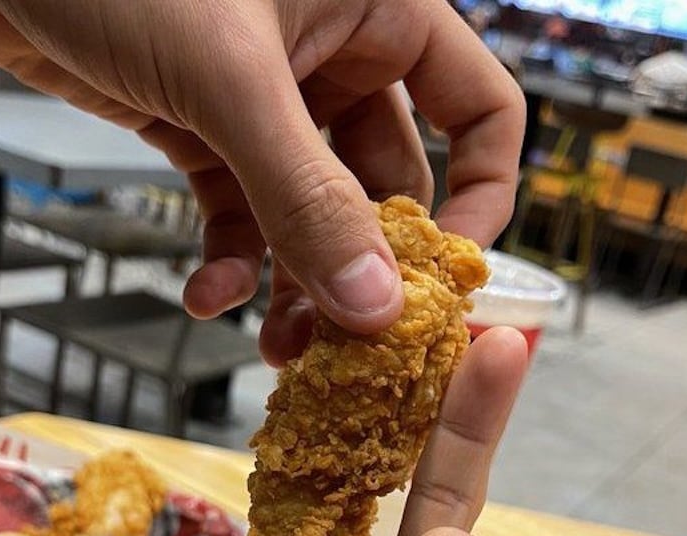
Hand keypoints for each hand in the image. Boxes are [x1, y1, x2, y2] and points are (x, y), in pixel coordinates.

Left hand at [0, 0, 523, 362]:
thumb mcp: (229, 80)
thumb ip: (305, 195)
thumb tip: (374, 305)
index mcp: (380, 12)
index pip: (481, 112)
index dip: (481, 199)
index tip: (448, 279)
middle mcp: (336, 57)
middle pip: (387, 186)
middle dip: (365, 267)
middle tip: (348, 343)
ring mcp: (270, 99)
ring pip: (311, 214)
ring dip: (296, 286)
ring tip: (279, 351)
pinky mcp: (205, 128)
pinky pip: (241, 212)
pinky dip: (229, 260)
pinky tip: (206, 294)